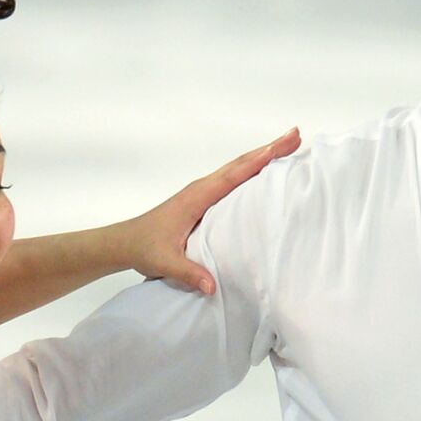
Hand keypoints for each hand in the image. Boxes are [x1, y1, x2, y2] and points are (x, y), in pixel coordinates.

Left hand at [115, 127, 300, 293]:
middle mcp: (202, 188)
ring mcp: (203, 192)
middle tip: (295, 135)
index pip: (232, 176)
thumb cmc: (143, 248)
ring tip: (288, 145)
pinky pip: (233, 179)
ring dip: (263, 155)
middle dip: (269, 148)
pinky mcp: (205, 199)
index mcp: (196, 197)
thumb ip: (188, 273)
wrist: (125, 242)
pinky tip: (265, 170)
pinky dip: (252, 169)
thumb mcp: (164, 262)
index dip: (257, 161)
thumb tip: (211, 285)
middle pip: (240, 164)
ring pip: (238, 168)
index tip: (279, 147)